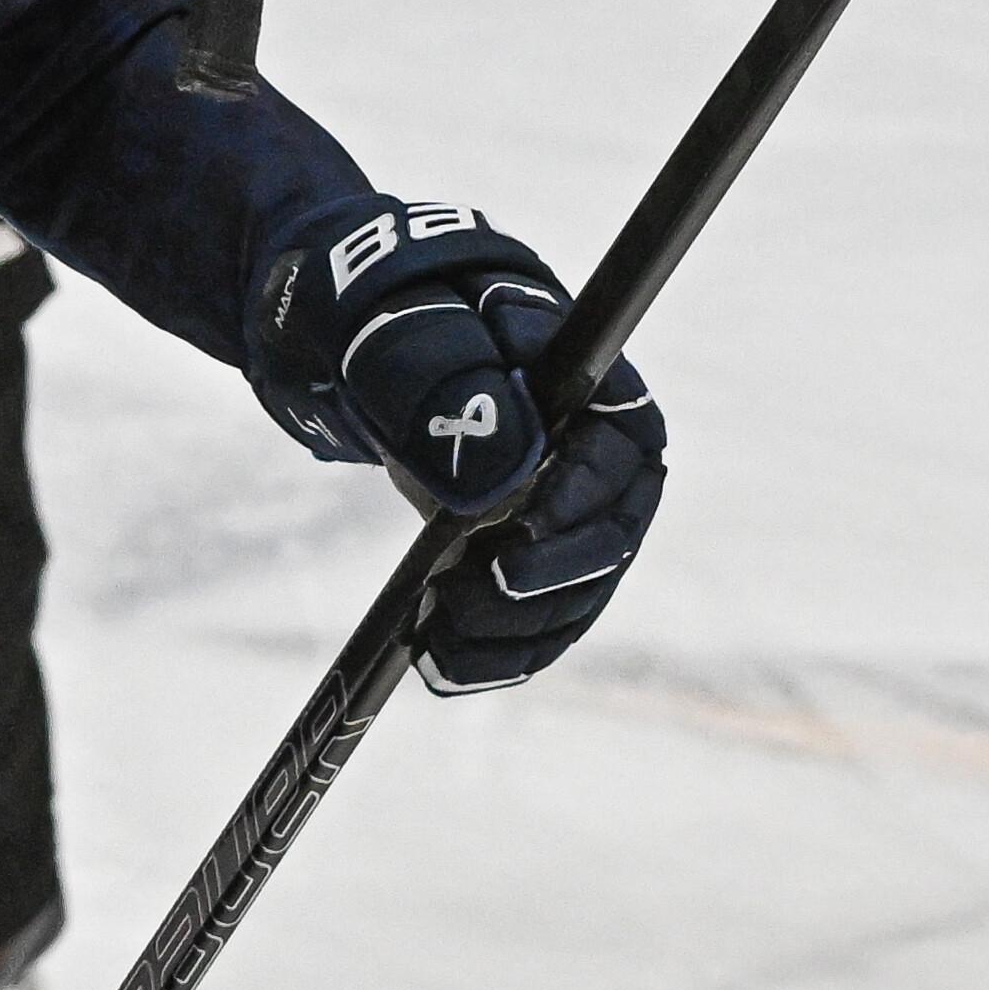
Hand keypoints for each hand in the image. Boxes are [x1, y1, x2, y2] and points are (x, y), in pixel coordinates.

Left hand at [245, 198, 669, 694]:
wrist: (370, 347)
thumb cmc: (396, 321)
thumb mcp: (409, 333)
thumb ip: (454, 381)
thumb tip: (510, 470)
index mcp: (597, 391)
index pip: (618, 457)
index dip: (575, 502)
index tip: (515, 529)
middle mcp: (603, 460)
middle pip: (608, 541)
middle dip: (542, 583)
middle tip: (462, 596)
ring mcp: (573, 515)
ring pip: (575, 595)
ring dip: (513, 631)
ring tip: (437, 639)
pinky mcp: (535, 555)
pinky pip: (538, 619)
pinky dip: (496, 652)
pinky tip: (442, 668)